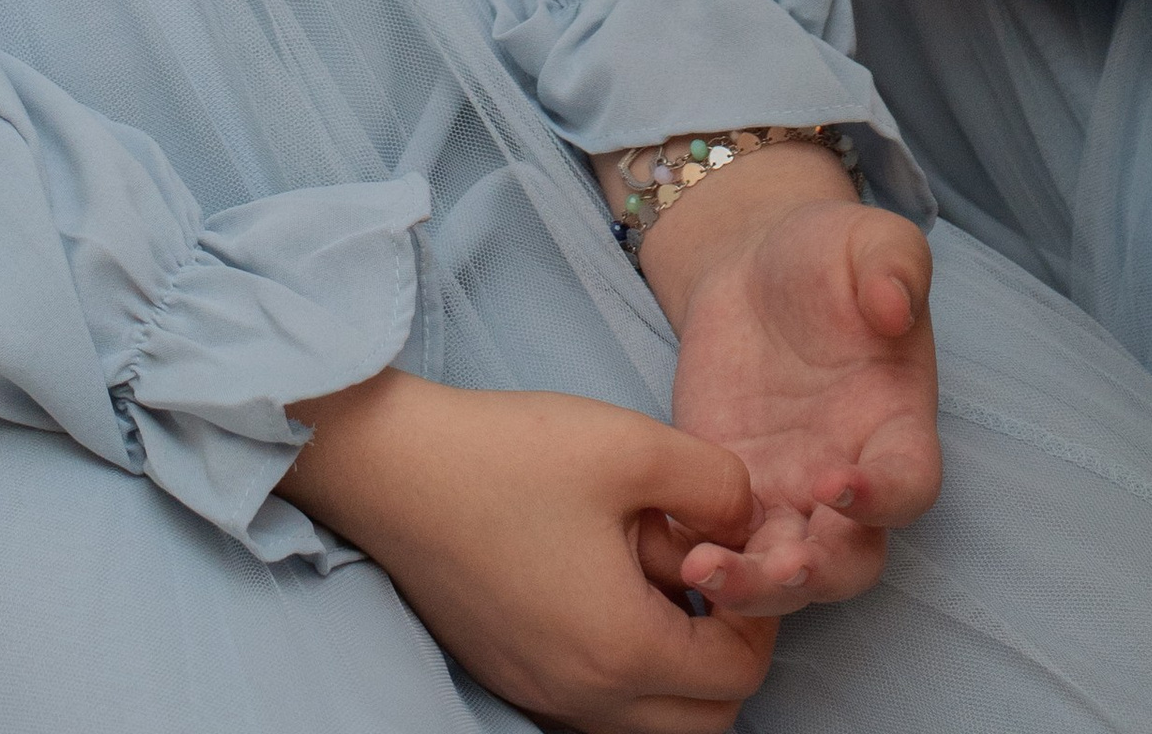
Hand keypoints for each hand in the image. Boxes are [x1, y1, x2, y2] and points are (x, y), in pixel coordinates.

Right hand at [279, 370, 775, 731]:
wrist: (392, 466)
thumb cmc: (509, 454)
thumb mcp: (634, 445)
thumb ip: (719, 486)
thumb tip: (748, 521)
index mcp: (623, 651)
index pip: (740, 675)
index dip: (759, 611)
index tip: (733, 547)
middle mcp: (583, 698)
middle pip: (703, 721)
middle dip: (724, 653)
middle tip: (705, 572)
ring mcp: (540, 695)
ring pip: (647, 721)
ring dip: (672, 664)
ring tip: (649, 571)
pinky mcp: (508, 676)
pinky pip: (595, 704)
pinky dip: (620, 664)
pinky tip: (601, 581)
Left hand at [633, 147, 937, 618]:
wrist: (753, 264)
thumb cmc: (826, 255)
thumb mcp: (868, 238)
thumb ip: (895, 263)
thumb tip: (893, 305)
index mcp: (896, 427)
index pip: (909, 486)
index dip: (884, 499)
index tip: (840, 484)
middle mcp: (847, 479)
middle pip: (849, 562)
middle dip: (818, 573)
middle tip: (782, 566)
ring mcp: (785, 494)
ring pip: (784, 575)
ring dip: (754, 587)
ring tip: (706, 572)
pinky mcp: (726, 492)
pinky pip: (720, 546)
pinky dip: (700, 561)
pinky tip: (665, 551)